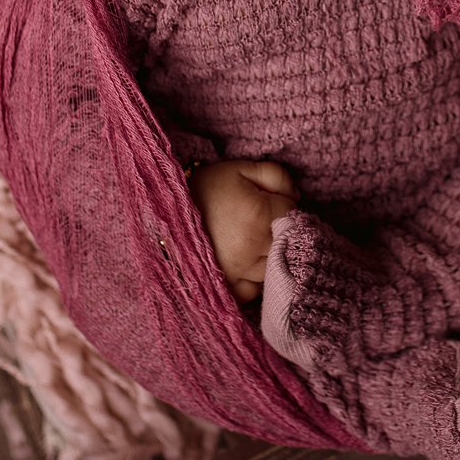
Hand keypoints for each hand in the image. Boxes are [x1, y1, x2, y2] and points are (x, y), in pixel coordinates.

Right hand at [188, 160, 297, 302]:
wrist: (162, 214)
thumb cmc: (203, 189)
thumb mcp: (239, 169)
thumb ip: (276, 176)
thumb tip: (297, 196)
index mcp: (259, 215)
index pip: (293, 212)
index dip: (285, 204)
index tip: (271, 200)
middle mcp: (254, 247)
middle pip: (288, 241)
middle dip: (282, 229)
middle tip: (263, 221)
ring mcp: (243, 272)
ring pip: (276, 266)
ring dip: (272, 254)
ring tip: (254, 240)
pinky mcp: (230, 289)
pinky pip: (256, 290)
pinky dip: (256, 279)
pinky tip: (247, 264)